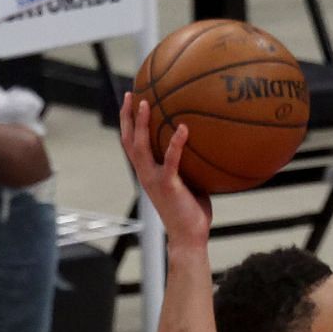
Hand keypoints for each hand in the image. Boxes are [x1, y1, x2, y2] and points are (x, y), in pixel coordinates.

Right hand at [119, 93, 212, 241]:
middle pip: (128, 140)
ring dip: (142, 124)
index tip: (131, 103)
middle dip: (127, 116)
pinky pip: (171, 160)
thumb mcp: (189, 183)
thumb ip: (190, 165)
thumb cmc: (191, 212)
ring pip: (140, 146)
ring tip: (146, 103)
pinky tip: (183, 128)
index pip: (131, 144)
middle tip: (131, 94)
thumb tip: (206, 146)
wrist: (189, 237)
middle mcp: (145, 174)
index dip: (128, 123)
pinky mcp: (168, 185)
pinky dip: (176, 143)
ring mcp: (154, 179)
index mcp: (148, 173)